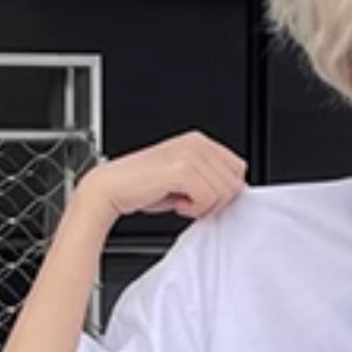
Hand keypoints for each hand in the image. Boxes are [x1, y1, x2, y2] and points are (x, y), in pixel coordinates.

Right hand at [74, 132, 247, 224]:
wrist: (113, 188)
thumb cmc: (143, 186)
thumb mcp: (183, 178)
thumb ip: (208, 179)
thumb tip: (232, 192)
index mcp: (199, 141)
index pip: (238, 169)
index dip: (223, 191)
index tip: (201, 197)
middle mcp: (197, 143)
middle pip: (235, 182)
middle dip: (216, 201)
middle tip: (190, 202)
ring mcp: (190, 154)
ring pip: (224, 193)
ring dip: (204, 207)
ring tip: (181, 201)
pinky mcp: (182, 169)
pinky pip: (208, 198)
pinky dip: (194, 210)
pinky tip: (177, 204)